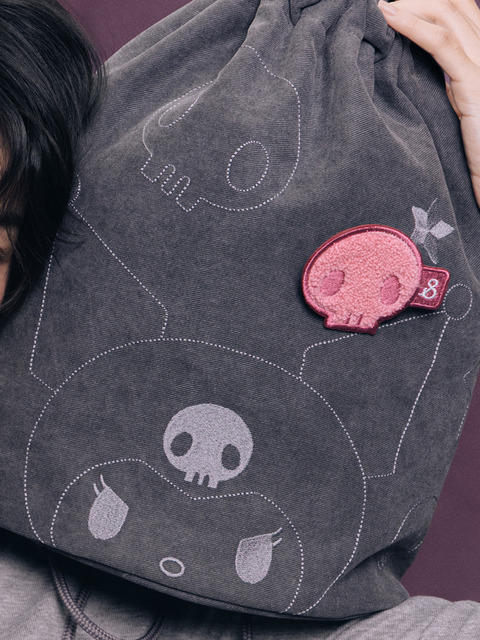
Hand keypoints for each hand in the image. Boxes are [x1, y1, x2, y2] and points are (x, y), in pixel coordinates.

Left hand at [378, 0, 479, 207]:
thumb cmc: (476, 147)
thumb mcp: (459, 105)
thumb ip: (448, 80)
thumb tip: (413, 66)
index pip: (457, 12)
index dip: (425, 3)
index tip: (391, 6)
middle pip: (452, 5)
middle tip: (380, 3)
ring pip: (446, 14)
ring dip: (409, 5)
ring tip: (378, 6)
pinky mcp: (474, 82)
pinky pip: (441, 44)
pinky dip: (412, 25)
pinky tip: (389, 16)